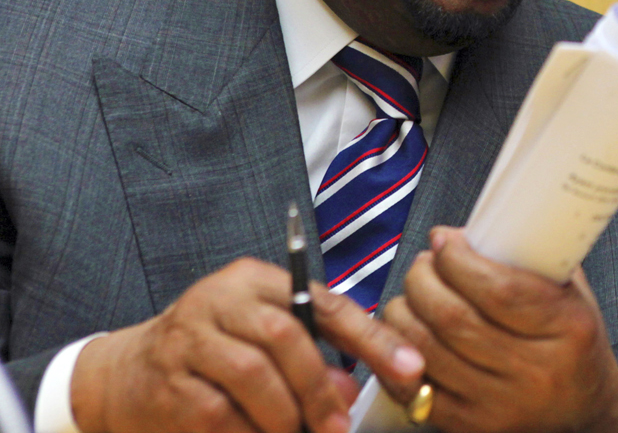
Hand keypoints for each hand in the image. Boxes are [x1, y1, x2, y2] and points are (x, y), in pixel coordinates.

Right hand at [70, 257, 425, 432]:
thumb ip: (314, 353)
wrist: (125, 373)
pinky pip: (218, 414)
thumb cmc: (214, 351)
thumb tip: (352, 388)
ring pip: (253, 375)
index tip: (411, 368)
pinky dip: (249, 432)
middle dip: (320, 387)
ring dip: (285, 415)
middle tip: (338, 425)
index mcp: (255, 281)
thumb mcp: (264, 336)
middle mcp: (219, 300)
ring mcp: (187, 339)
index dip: (372, 338)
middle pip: (287, 336)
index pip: (325, 303)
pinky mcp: (167, 383)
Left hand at [379, 227, 617, 432]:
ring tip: (412, 293)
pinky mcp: (469, 427)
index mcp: (568, 330)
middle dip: (424, 279)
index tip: (446, 240)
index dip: (458, 259)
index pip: (498, 289)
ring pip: (425, 350)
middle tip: (425, 263)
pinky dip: (395, 355)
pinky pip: (413, 389)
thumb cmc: (576, 348)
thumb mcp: (574, 298)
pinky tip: (400, 332)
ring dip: (404, 311)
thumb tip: (480, 225)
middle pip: (453, 318)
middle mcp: (534, 372)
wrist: (584, 416)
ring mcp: (499, 405)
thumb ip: (536, 261)